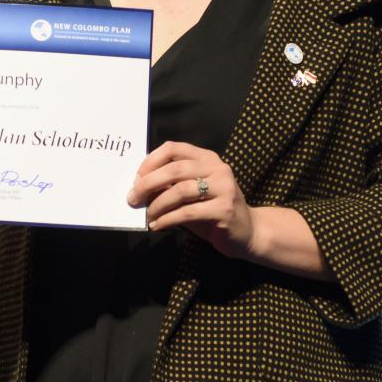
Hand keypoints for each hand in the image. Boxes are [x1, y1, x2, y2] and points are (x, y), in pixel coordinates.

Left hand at [127, 141, 255, 259]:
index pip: (173, 148)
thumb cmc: (213, 211)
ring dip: (157, 204)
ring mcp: (224, 188)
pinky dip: (168, 219)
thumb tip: (139, 186)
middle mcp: (218, 169)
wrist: (248, 232)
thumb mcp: (192, 193)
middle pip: (174, 169)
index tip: (136, 178)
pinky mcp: (224, 210)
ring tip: (148, 215)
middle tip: (133, 198)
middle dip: (148, 184)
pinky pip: (187, 212)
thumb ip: (171, 185)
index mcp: (207, 158)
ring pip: (180, 191)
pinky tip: (158, 226)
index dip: (150, 161)